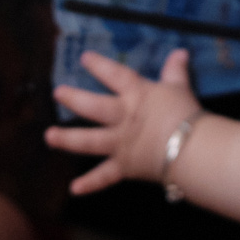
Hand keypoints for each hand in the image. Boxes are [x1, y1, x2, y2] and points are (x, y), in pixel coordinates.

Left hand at [46, 49, 204, 196]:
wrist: (190, 148)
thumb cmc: (184, 114)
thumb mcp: (179, 88)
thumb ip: (175, 70)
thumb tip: (180, 51)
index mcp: (135, 95)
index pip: (115, 76)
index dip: (99, 66)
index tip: (84, 58)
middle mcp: (122, 118)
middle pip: (94, 107)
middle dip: (74, 99)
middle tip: (57, 93)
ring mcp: (120, 143)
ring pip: (89, 141)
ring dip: (68, 139)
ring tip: (49, 136)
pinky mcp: (124, 167)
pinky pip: (104, 176)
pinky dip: (90, 184)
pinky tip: (73, 188)